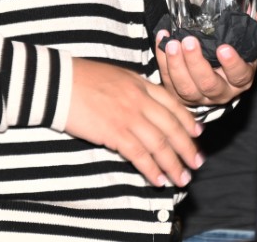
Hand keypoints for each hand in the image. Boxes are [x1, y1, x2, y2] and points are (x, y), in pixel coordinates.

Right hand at [63, 57, 202, 188]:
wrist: (59, 82)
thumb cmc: (82, 77)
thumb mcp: (117, 75)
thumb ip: (135, 89)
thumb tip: (146, 103)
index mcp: (142, 83)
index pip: (173, 104)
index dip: (188, 121)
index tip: (198, 134)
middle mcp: (140, 100)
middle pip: (171, 127)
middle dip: (187, 148)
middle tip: (196, 163)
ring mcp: (129, 116)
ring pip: (160, 144)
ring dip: (173, 164)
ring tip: (182, 179)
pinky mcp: (115, 132)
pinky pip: (140, 154)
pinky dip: (151, 169)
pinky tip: (159, 180)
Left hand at [155, 7, 256, 106]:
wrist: (213, 75)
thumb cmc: (231, 53)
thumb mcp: (248, 41)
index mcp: (240, 79)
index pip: (239, 75)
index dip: (231, 64)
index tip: (223, 48)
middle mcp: (221, 92)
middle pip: (208, 84)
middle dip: (196, 63)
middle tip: (189, 41)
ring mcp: (199, 97)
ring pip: (186, 88)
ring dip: (176, 65)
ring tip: (171, 43)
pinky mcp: (179, 96)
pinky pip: (169, 82)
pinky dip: (163, 62)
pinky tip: (162, 41)